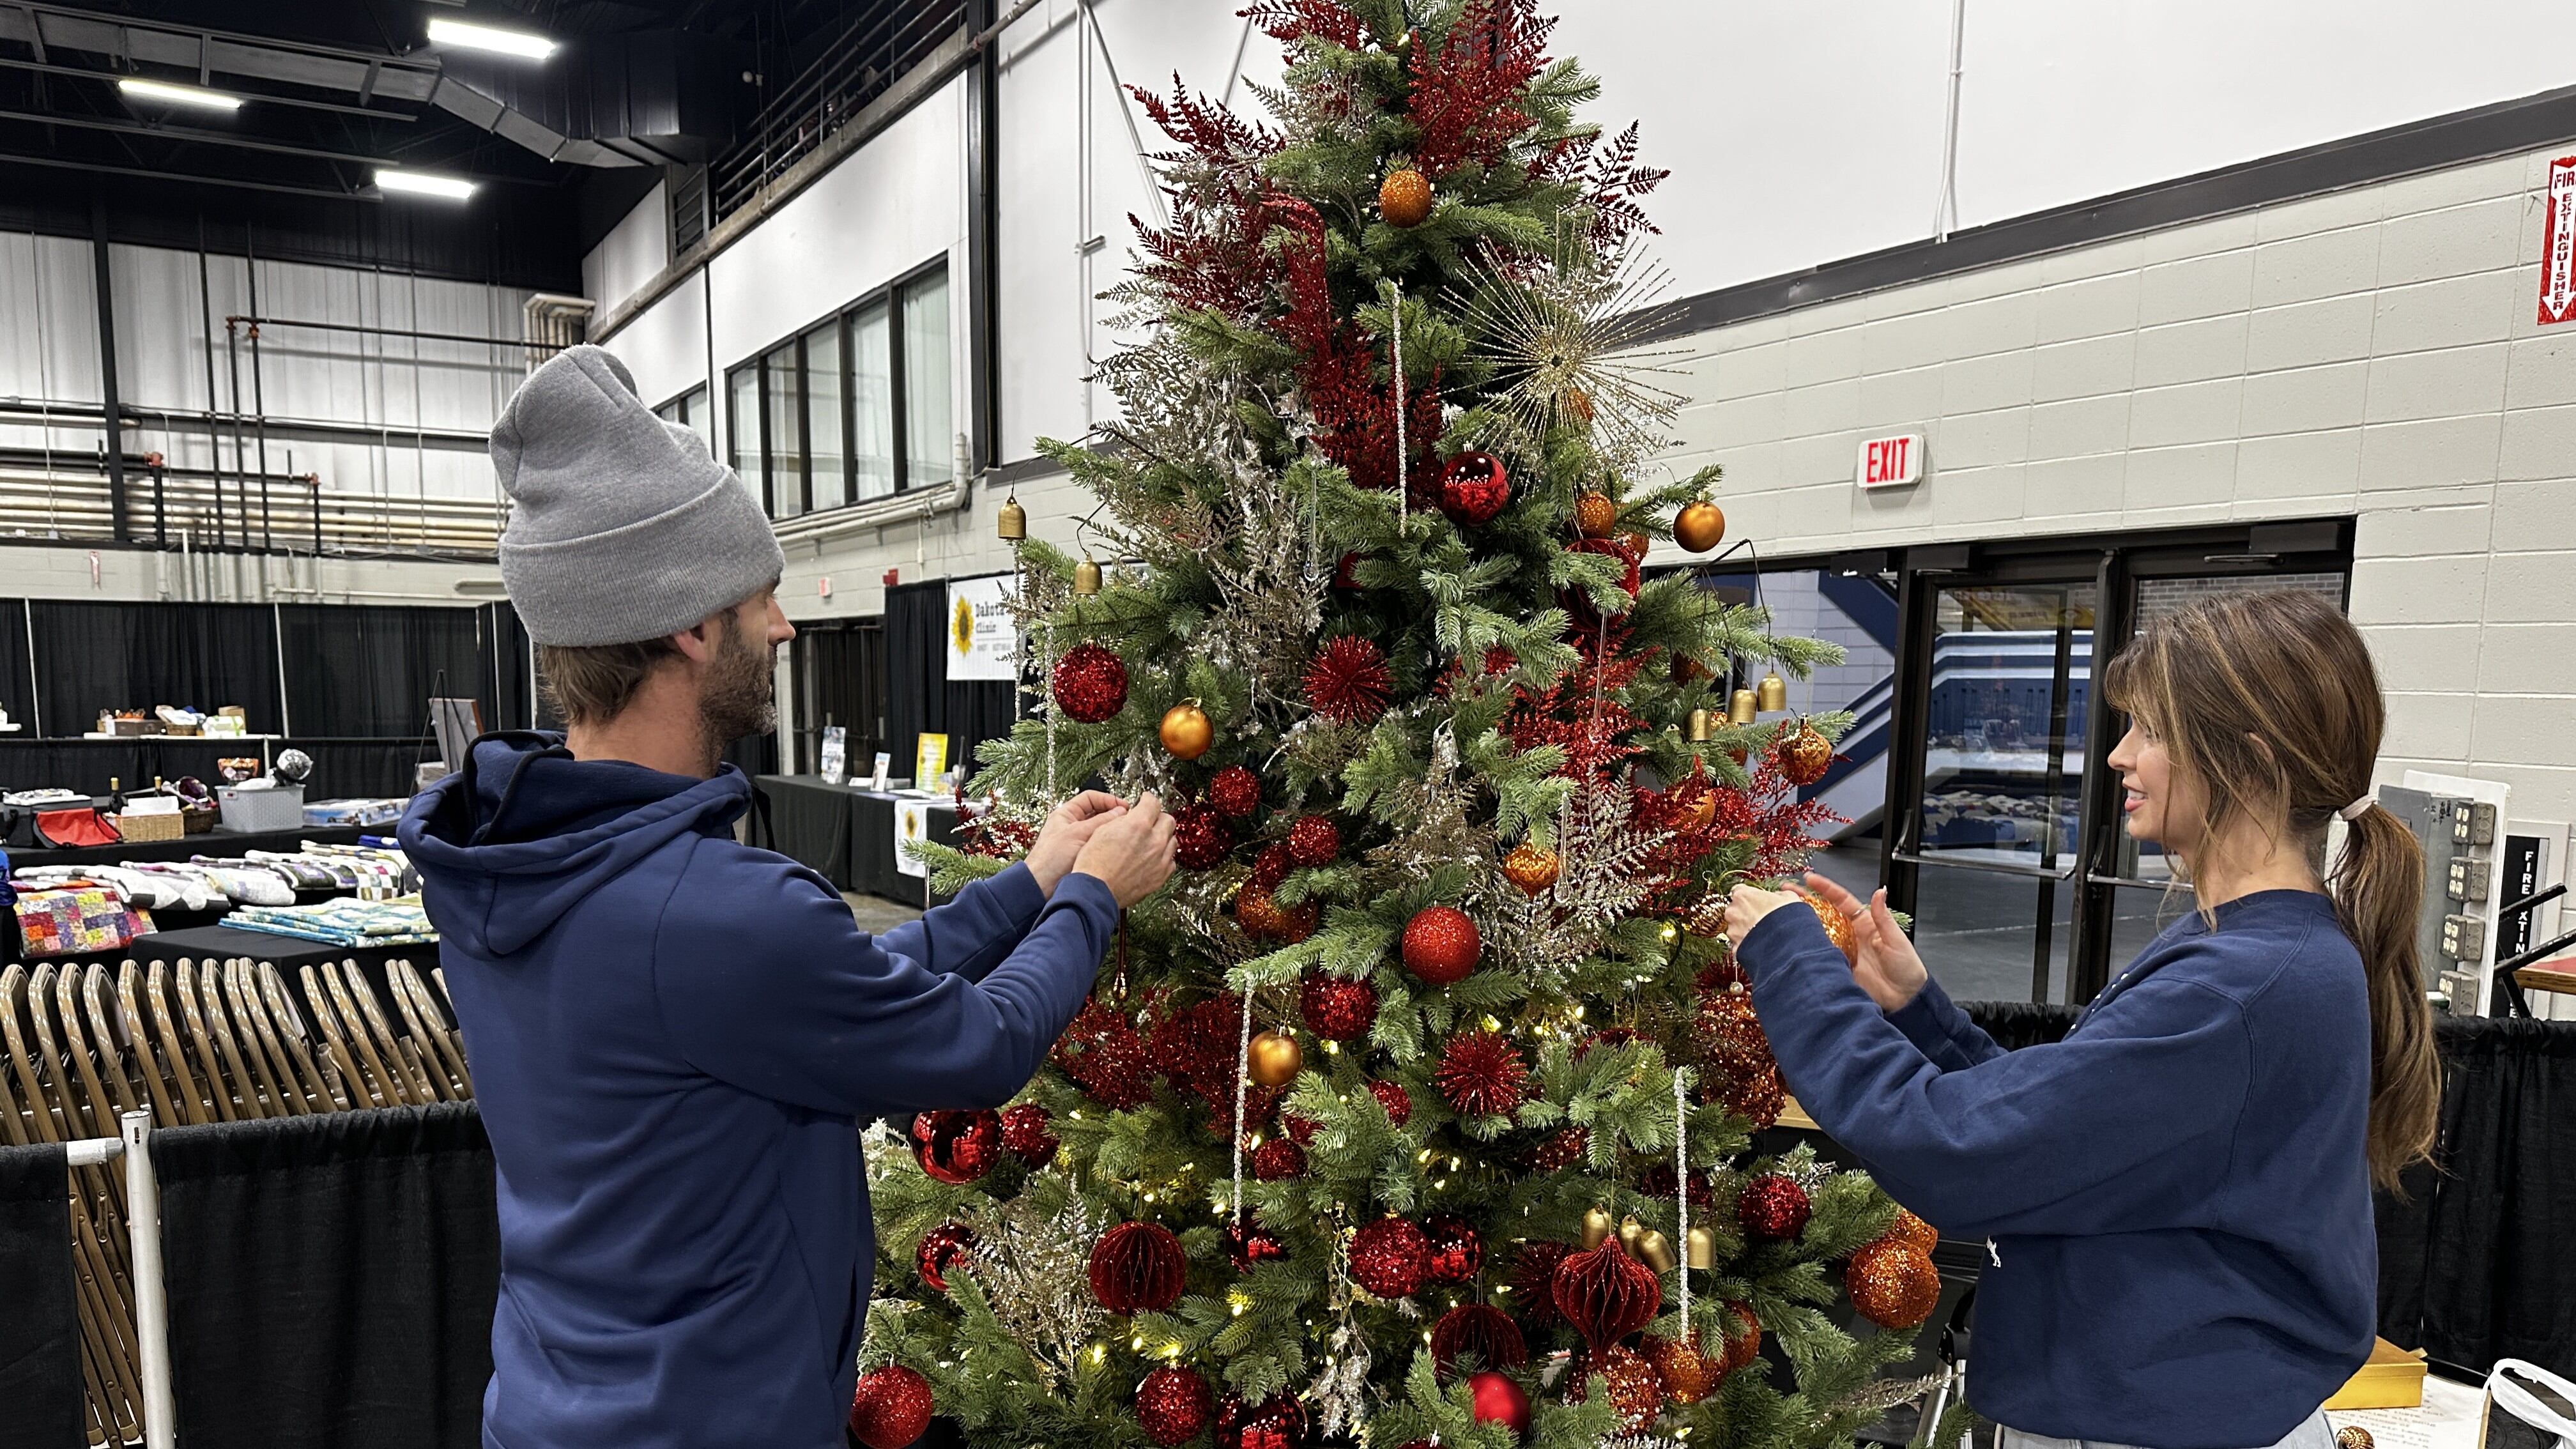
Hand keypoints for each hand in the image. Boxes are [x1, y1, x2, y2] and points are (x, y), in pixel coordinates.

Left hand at [1024, 791, 1128, 896]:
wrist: (1041, 887)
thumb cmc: (1050, 859)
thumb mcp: (1078, 833)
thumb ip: (1101, 821)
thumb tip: (1120, 811)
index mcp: (1066, 814)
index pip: (1091, 798)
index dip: (1108, 800)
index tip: (1124, 807)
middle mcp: (1072, 826)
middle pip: (1097, 814)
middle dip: (1112, 816)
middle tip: (1126, 821)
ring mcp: (1078, 841)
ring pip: (1100, 831)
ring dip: (1111, 832)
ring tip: (1123, 835)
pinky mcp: (1082, 856)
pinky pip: (1099, 847)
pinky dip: (1108, 846)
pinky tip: (1117, 849)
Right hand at [1070, 791, 1176, 906]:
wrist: (1095, 891)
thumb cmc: (1093, 864)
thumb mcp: (1101, 830)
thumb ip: (1121, 820)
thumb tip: (1130, 816)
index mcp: (1138, 825)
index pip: (1153, 802)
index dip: (1148, 799)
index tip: (1145, 800)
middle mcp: (1153, 841)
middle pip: (1168, 820)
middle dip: (1158, 818)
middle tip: (1149, 820)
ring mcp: (1160, 859)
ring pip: (1172, 840)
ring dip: (1162, 837)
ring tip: (1150, 841)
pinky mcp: (1160, 876)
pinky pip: (1171, 861)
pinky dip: (1164, 857)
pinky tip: (1152, 858)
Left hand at [1722, 882, 1805, 951]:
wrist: (1789, 944)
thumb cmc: (1788, 918)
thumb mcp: (1788, 897)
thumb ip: (1777, 894)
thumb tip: (1777, 896)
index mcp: (1742, 895)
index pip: (1739, 891)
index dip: (1750, 897)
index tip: (1757, 901)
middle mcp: (1733, 912)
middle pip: (1735, 910)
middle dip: (1745, 914)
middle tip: (1762, 919)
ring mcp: (1732, 931)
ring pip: (1735, 929)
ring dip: (1746, 931)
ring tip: (1763, 935)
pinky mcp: (1735, 947)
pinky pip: (1740, 945)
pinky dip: (1747, 945)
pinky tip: (1760, 946)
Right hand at [1794, 872, 1927, 1011]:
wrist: (1905, 999)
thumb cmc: (1906, 968)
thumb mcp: (1896, 940)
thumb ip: (1883, 917)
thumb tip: (1880, 891)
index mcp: (1864, 923)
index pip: (1841, 900)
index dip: (1825, 888)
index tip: (1810, 879)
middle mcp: (1849, 934)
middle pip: (1822, 913)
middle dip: (1803, 900)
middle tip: (1784, 891)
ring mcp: (1841, 950)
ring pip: (1816, 932)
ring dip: (1800, 922)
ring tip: (1781, 912)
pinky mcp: (1836, 967)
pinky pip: (1818, 955)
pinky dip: (1805, 948)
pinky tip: (1791, 942)